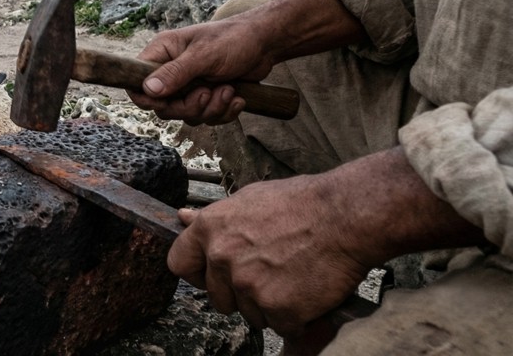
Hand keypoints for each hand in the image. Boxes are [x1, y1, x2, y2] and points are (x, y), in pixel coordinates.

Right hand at [127, 19, 274, 124]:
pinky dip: (223, 112)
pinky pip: (206, 117)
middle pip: (163, 106)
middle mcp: (171, 70)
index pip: (137, 82)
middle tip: (208, 93)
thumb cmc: (234, 40)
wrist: (266, 44)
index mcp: (162, 53)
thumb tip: (148, 90)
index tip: (168, 102)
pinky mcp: (206, 96)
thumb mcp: (204, 55)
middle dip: (189, 106)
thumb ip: (175, 73)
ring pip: (186, 115)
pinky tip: (236, 97)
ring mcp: (189, 85)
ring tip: (228, 90)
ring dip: (211, 109)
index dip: (148, 98)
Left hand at [167, 177, 370, 338]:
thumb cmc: (302, 203)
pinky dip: (295, 317)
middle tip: (267, 276)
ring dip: (268, 305)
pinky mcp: (277, 308)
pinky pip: (280, 326)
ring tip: (291, 277)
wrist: (345, 216)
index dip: (197, 273)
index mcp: (210, 229)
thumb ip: (213, 217)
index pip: (179, 263)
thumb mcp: (248, 198)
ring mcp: (248, 285)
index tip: (210, 275)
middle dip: (239, 293)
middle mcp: (223, 258)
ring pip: (249, 314)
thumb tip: (183, 218)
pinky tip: (306, 291)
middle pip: (216, 297)